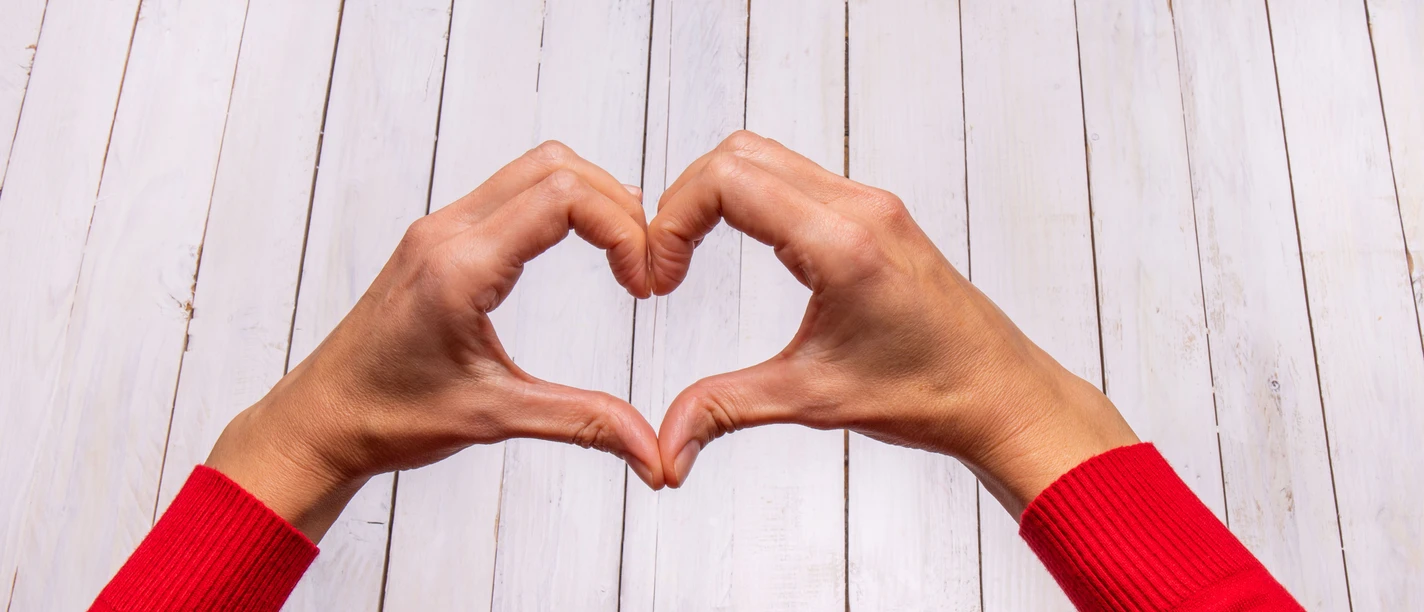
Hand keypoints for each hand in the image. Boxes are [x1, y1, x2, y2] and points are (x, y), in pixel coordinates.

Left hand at [207, 142, 664, 540]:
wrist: (318, 422)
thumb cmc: (386, 418)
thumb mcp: (494, 419)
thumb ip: (582, 423)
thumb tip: (651, 449)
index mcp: (459, 268)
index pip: (563, 198)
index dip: (623, 228)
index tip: (644, 281)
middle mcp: (446, 233)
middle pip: (555, 167)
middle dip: (617, 206)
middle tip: (644, 264)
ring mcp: (439, 230)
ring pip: (533, 170)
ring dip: (589, 200)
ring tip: (623, 254)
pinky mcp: (438, 239)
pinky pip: (509, 192)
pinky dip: (559, 206)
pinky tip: (580, 248)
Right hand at [648, 131, 1137, 515]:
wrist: (1001, 395)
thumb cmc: (930, 393)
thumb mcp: (814, 400)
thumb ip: (726, 410)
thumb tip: (666, 446)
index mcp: (842, 243)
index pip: (727, 180)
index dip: (672, 220)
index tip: (660, 276)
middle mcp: (859, 207)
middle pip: (737, 155)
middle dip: (683, 202)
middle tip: (666, 264)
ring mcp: (872, 204)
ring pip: (766, 157)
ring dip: (715, 195)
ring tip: (691, 253)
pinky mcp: (877, 214)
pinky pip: (797, 177)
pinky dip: (751, 198)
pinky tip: (740, 245)